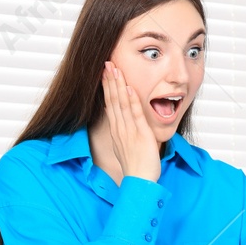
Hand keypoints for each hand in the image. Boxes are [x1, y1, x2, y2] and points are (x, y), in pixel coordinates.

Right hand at [101, 61, 160, 181]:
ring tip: (115, 69)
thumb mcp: (125, 146)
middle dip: (109, 81)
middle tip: (107, 63)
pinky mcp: (141, 135)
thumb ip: (122, 131)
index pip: (110, 104)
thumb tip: (118, 120)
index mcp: (117, 130)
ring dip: (118, 85)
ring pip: (121, 104)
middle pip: (112, 100)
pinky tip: (129, 88)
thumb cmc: (136, 165)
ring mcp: (129, 131)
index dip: (107, 87)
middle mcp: (120, 128)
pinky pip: (135, 115)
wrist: (140, 181)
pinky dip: (131, 101)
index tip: (105, 73)